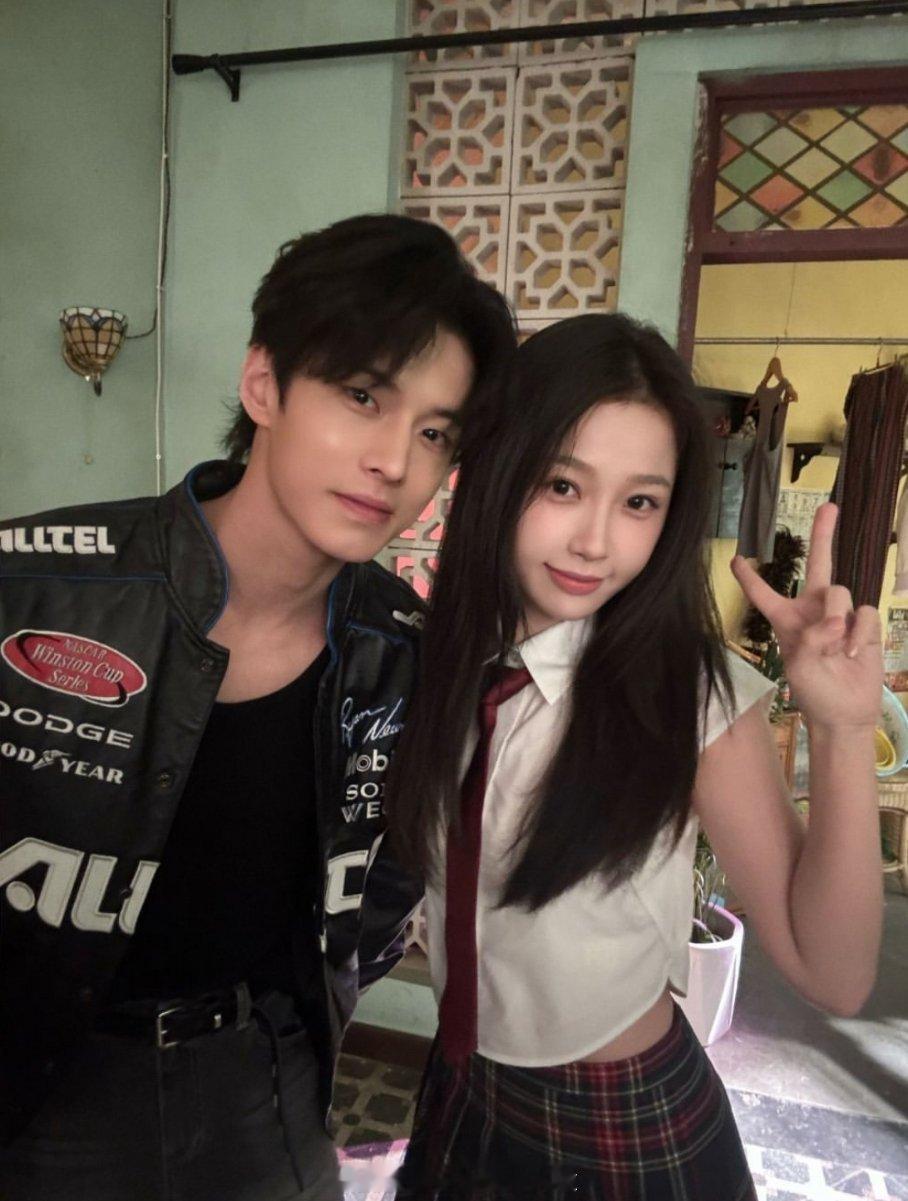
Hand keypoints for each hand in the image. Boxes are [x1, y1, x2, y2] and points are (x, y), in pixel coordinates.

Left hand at [731, 503, 882, 729]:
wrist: (845, 713)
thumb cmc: (814, 693)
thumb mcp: (798, 667)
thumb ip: (811, 639)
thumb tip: (835, 621)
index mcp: (785, 620)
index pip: (764, 594)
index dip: (750, 578)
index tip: (736, 559)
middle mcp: (812, 611)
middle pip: (818, 564)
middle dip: (824, 534)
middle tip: (829, 506)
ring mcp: (840, 615)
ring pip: (840, 592)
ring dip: (836, 618)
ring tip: (836, 650)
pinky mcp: (864, 624)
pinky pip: (865, 612)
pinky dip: (859, 632)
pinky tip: (853, 653)